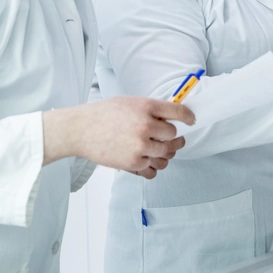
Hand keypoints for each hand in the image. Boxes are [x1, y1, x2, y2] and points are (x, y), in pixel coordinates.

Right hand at [42, 97, 193, 178]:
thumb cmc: (103, 114)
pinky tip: (147, 162)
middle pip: (173, 137)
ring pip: (166, 155)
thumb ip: (150, 110)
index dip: (188, 117)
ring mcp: (140, 146)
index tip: (191, 122)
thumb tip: (171, 119)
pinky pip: (153, 170)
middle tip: (173, 141)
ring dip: (164, 155)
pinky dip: (152, 168)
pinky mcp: (133, 163)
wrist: (81, 129)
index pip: (178, 112)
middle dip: (173, 139)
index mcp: (145, 107)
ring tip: (158, 152)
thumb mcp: (128, 103)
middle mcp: (145, 125)